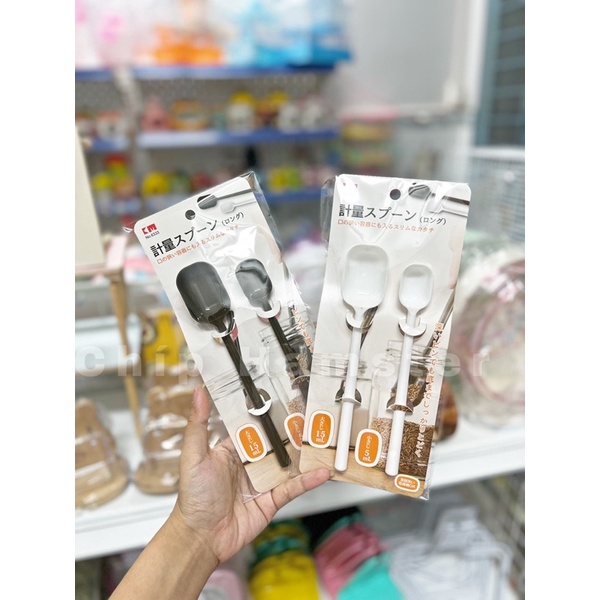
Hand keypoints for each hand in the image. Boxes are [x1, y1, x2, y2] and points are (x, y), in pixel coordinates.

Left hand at [170, 385, 330, 565]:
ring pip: (290, 464)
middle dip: (294, 432)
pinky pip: (293, 487)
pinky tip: (321, 472)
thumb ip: (198, 423)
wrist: (201, 537)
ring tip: (325, 440)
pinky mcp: (273, 500)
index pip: (255, 426)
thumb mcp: (194, 455)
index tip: (286, 398)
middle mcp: (250, 463)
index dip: (269, 414)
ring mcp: (263, 481)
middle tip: (315, 416)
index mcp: (234, 449)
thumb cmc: (193, 498)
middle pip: (277, 443)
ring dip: (306, 454)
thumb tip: (199, 392)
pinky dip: (308, 480)